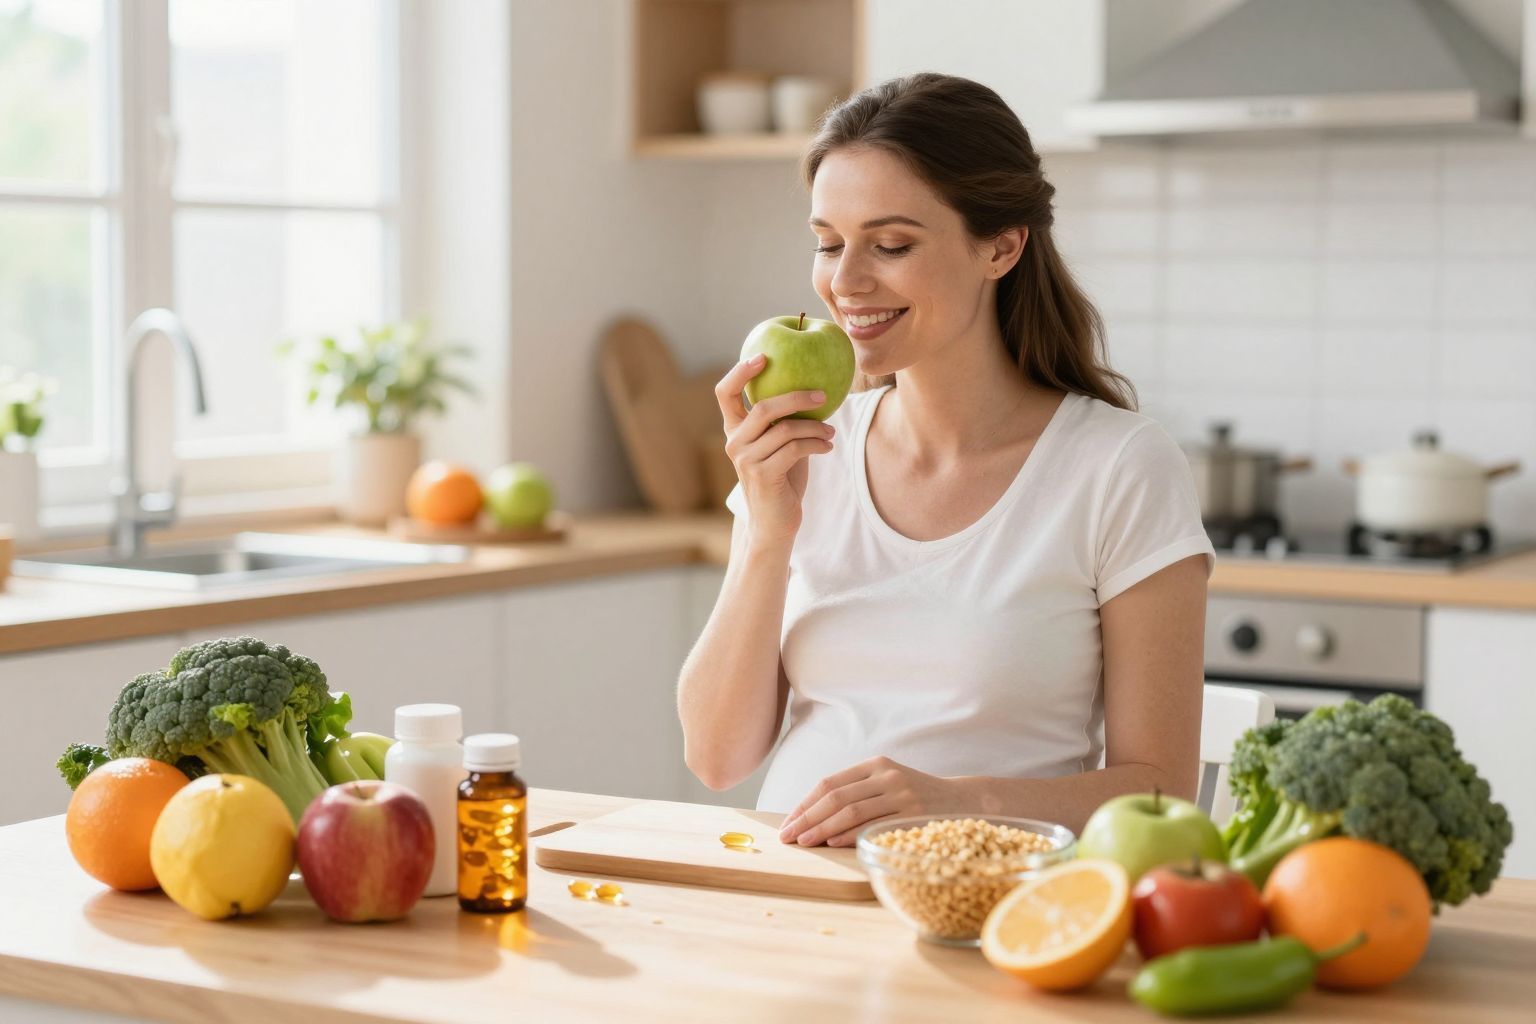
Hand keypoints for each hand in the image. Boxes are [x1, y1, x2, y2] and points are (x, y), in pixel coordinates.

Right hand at [715, 354, 835, 548]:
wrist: (774, 524)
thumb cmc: (781, 481)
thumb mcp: (780, 446)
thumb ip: (785, 421)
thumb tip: (813, 388)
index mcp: (734, 431)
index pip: (724, 393)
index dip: (740, 371)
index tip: (764, 356)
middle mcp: (734, 443)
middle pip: (763, 407)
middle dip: (797, 397)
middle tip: (823, 395)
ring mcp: (746, 460)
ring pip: (786, 429)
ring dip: (815, 428)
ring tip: (831, 432)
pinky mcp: (763, 475)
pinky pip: (795, 448)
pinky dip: (816, 444)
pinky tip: (828, 446)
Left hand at [777, 756, 965, 847]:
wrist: (963, 802)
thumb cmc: (915, 797)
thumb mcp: (887, 784)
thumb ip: (856, 793)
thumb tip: (810, 817)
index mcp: (876, 765)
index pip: (830, 783)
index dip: (805, 804)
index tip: (787, 823)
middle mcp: (887, 776)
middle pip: (836, 797)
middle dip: (807, 818)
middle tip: (787, 836)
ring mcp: (901, 795)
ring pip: (851, 811)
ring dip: (822, 828)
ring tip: (803, 842)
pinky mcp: (913, 815)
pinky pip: (873, 826)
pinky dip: (850, 834)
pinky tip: (832, 843)